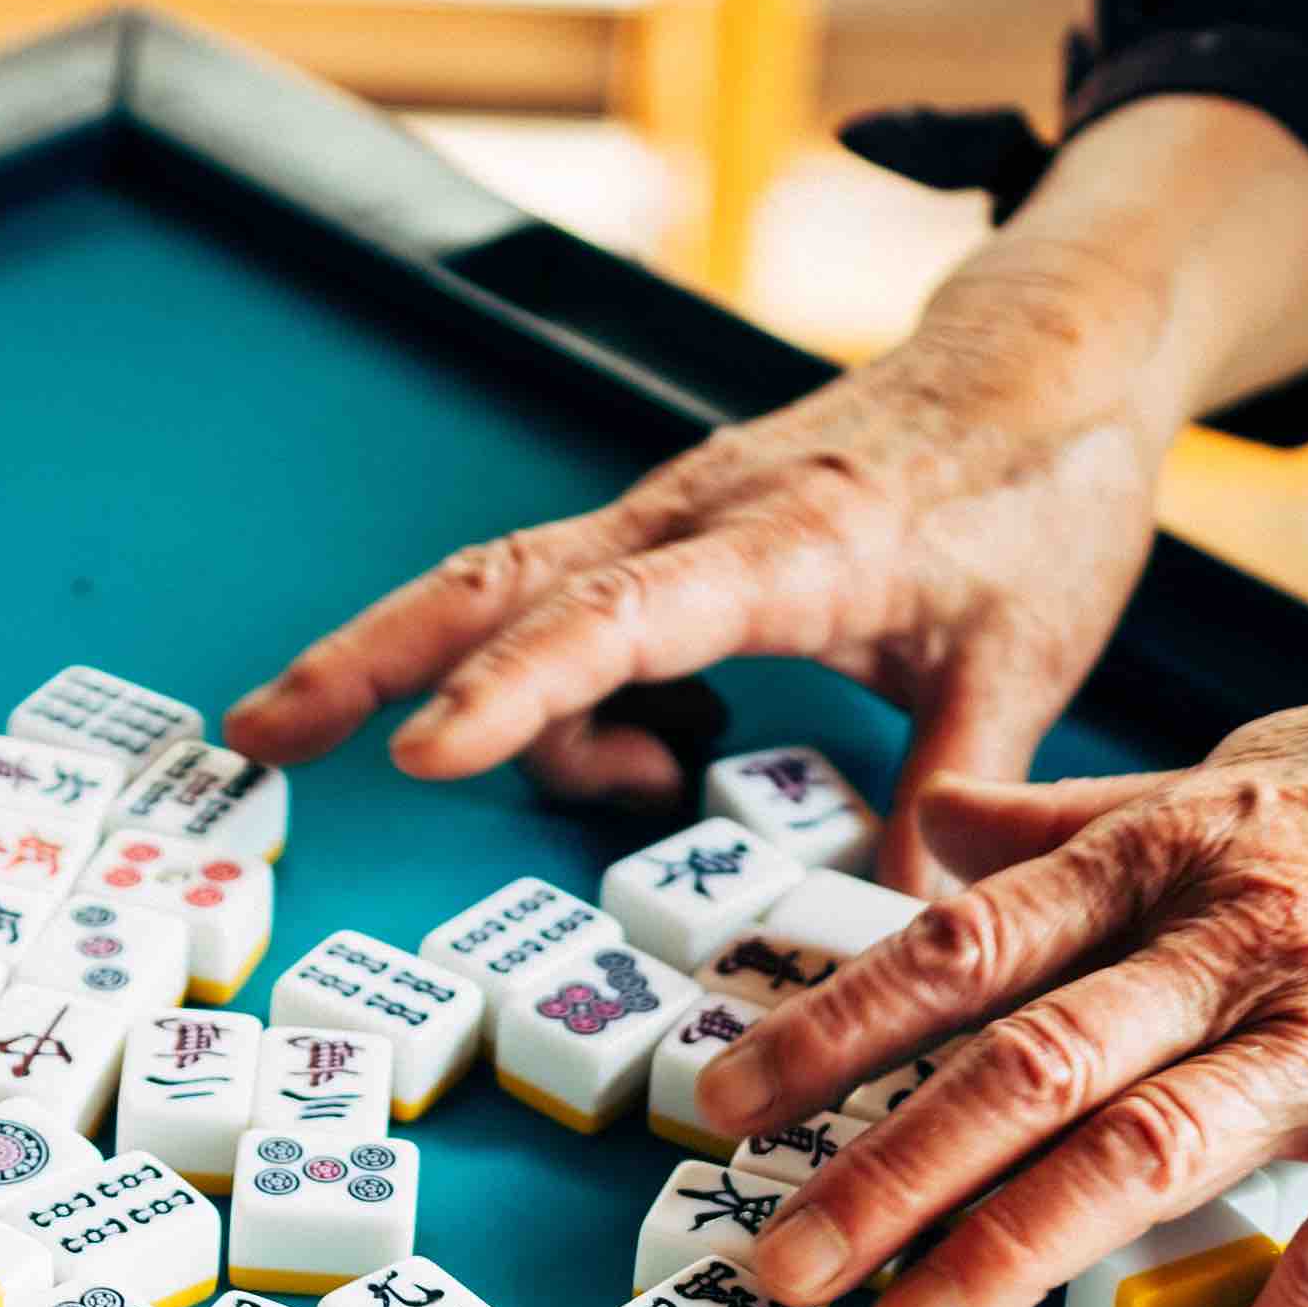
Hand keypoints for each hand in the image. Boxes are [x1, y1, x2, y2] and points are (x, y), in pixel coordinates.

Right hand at [223, 250, 1162, 854]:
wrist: (1049, 359)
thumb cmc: (1040, 494)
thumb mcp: (1023, 664)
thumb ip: (947, 802)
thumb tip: (905, 947)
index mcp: (791, 545)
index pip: (620, 617)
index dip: (520, 691)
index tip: (427, 757)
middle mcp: (699, 519)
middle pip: (493, 582)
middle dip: (364, 658)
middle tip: (258, 735)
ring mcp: (670, 520)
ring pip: (510, 599)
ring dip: (487, 706)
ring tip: (612, 780)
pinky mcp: (669, 537)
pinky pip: (566, 616)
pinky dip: (556, 695)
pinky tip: (650, 752)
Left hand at [703, 607, 1307, 1306]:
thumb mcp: (1250, 764)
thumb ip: (1081, 818)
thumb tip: (928, 827)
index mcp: (1174, 846)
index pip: (962, 942)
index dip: (829, 1021)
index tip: (713, 1099)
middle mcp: (1243, 932)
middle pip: (1023, 1059)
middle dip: (878, 1167)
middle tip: (761, 1266)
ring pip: (1155, 1146)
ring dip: (1017, 1253)